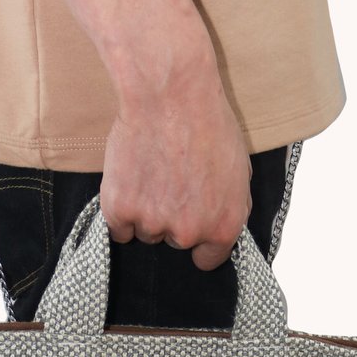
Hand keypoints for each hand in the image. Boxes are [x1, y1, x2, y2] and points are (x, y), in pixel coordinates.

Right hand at [99, 45, 252, 271]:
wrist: (169, 96)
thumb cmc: (209, 124)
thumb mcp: (238, 169)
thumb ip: (229, 206)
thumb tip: (220, 224)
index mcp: (222, 227)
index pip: (207, 260)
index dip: (199, 242)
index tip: (190, 226)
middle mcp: (187, 233)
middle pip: (173, 242)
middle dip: (171, 218)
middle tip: (168, 180)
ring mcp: (151, 224)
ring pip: (144, 232)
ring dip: (144, 212)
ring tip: (149, 172)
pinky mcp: (119, 211)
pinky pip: (117, 227)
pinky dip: (119, 209)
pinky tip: (129, 180)